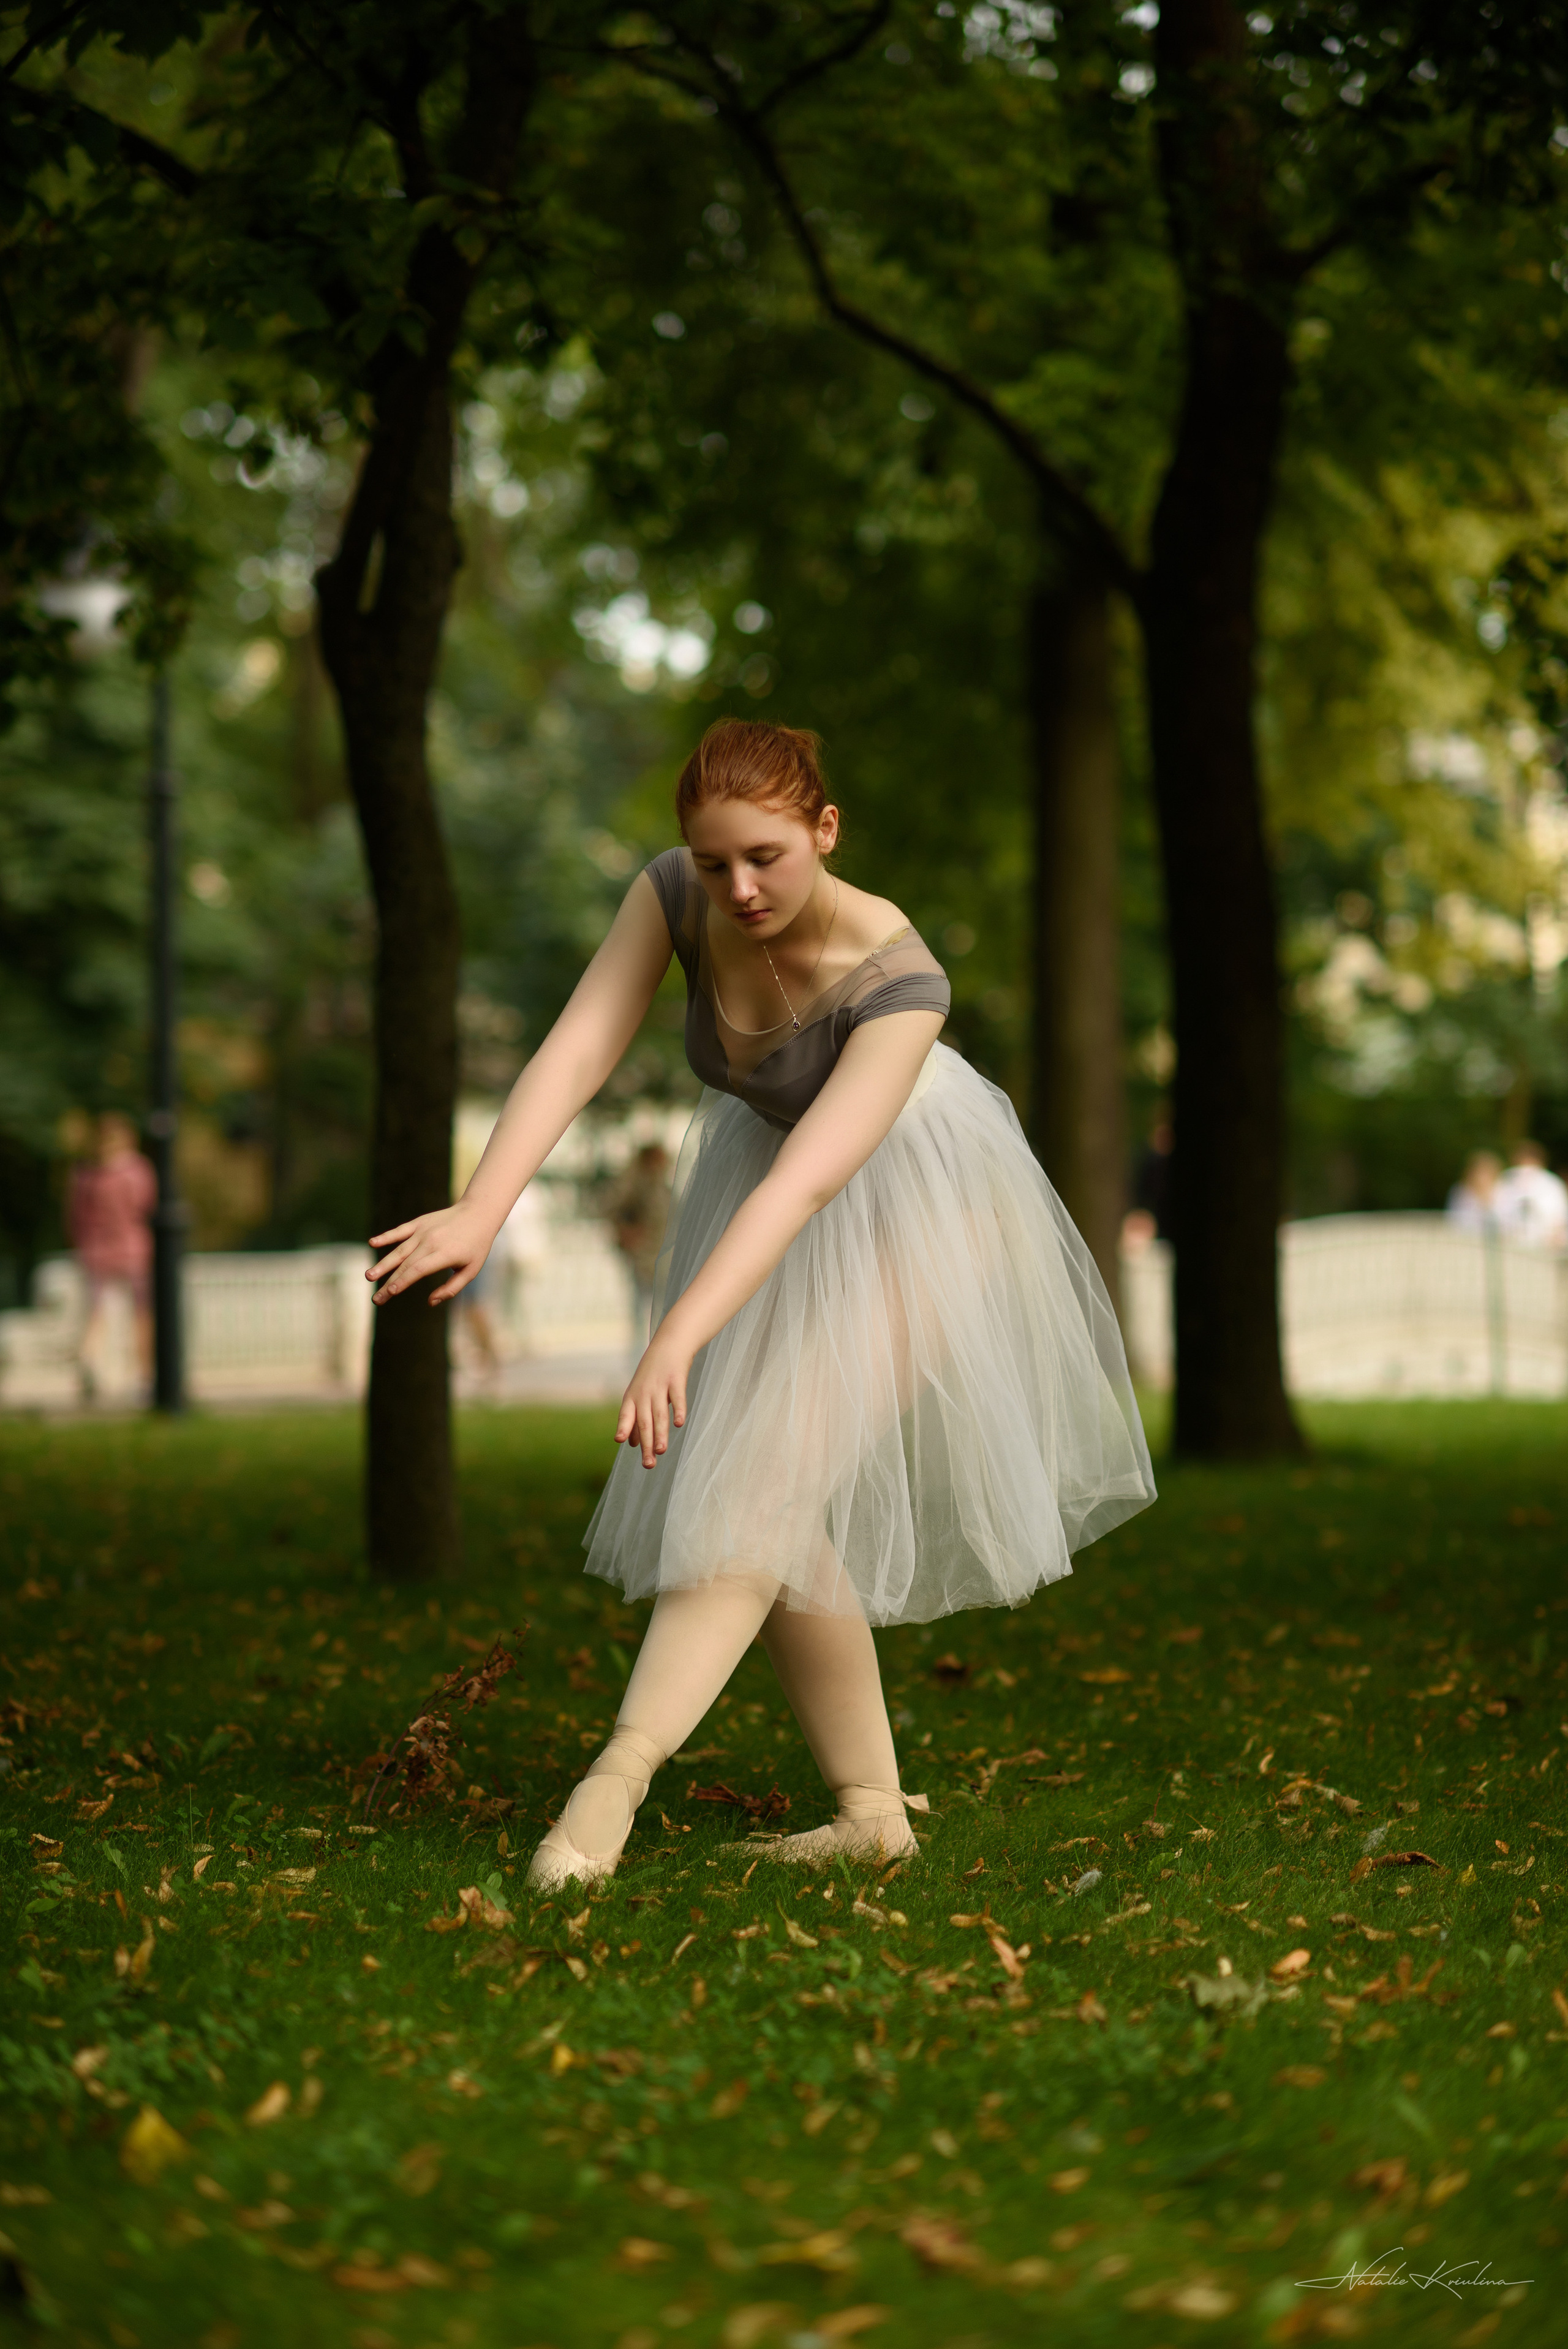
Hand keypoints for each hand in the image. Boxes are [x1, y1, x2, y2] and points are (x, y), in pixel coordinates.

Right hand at [366, 1202, 495, 1305]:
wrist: (478, 1213)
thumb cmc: (476, 1246)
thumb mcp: (471, 1270)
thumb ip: (452, 1288)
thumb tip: (430, 1302)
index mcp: (446, 1254)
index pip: (420, 1269)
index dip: (404, 1281)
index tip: (391, 1292)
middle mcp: (432, 1242)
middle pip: (406, 1265)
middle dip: (389, 1283)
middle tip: (376, 1299)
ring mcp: (424, 1231)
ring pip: (399, 1250)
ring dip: (383, 1264)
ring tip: (369, 1276)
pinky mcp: (419, 1223)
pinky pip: (400, 1231)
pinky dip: (386, 1236)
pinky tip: (372, 1242)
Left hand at [616, 1327, 691, 1467]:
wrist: (668, 1346)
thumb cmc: (652, 1374)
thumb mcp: (638, 1394)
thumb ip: (635, 1419)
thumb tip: (630, 1444)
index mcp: (632, 1397)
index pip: (626, 1414)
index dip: (624, 1427)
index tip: (620, 1441)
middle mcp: (644, 1392)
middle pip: (645, 1422)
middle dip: (646, 1444)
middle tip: (648, 1465)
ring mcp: (660, 1386)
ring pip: (659, 1414)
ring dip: (660, 1434)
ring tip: (660, 1451)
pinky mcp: (676, 1380)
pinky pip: (677, 1398)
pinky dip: (678, 1411)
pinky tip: (679, 1424)